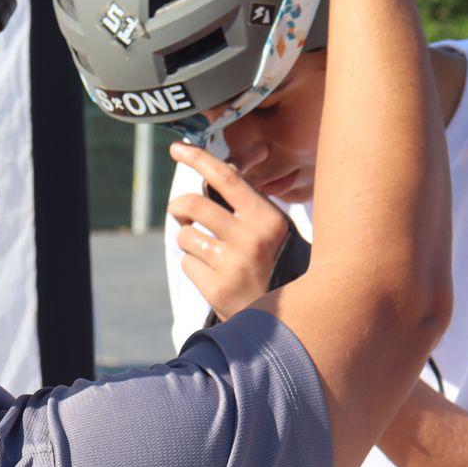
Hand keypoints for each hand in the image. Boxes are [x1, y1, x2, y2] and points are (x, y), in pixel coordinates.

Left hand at [168, 142, 294, 320]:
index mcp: (269, 218)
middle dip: (178, 206)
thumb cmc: (278, 263)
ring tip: (207, 250)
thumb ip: (247, 203)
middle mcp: (252, 239)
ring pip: (184, 235)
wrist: (290, 318)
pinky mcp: (217, 289)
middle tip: (180, 212)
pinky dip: (195, 266)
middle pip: (193, 204)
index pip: (227, 178)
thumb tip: (212, 171)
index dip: (199, 158)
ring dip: (188, 240)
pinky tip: (214, 274)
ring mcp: (233, 265)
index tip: (177, 148)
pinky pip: (187, 264)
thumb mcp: (274, 229)